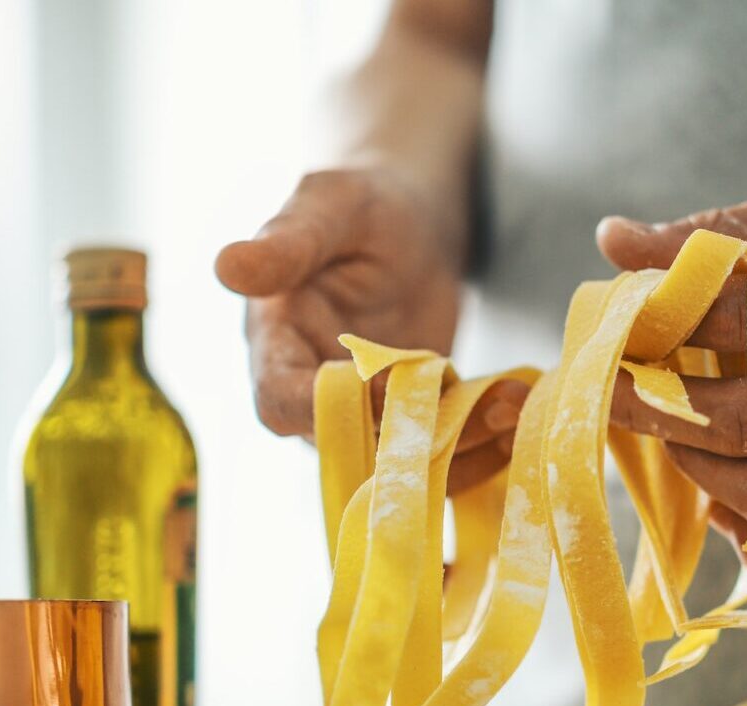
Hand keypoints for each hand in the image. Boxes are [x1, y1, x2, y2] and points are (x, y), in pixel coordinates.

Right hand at [217, 167, 524, 492]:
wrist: (411, 220)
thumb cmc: (361, 204)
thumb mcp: (328, 208)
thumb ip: (288, 243)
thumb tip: (227, 266)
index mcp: (275, 344)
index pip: (279, 402)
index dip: (327, 409)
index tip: (387, 387)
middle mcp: (313, 391)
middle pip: (349, 446)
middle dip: (413, 438)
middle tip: (479, 411)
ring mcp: (364, 413)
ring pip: (400, 460)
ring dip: (460, 448)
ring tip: (511, 409)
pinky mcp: (412, 420)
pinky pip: (438, 452)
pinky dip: (481, 444)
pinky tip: (519, 408)